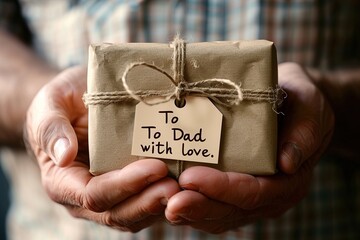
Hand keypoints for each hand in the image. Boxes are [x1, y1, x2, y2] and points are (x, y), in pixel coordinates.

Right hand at [25, 66, 179, 231]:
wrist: (79, 101)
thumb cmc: (63, 102)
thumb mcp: (51, 105)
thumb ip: (51, 128)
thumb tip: (64, 156)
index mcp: (62, 181)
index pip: (93, 194)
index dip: (125, 185)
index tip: (155, 167)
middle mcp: (85, 197)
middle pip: (118, 212)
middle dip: (148, 201)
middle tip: (176, 186)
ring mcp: (110, 196)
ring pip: (136, 214)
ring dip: (161, 205)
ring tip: (186, 189)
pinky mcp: (129, 190)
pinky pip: (147, 203)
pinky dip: (166, 199)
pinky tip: (186, 186)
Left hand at [165, 62, 333, 232]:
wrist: (293, 105)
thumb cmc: (300, 104)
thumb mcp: (310, 107)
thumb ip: (303, 133)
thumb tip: (286, 163)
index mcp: (289, 181)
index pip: (254, 192)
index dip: (222, 188)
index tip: (191, 178)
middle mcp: (270, 196)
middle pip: (232, 211)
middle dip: (199, 207)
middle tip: (169, 203)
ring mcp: (251, 199)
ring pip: (219, 215)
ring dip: (190, 212)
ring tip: (163, 204)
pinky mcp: (234, 193)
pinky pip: (212, 207)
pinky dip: (191, 205)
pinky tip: (168, 199)